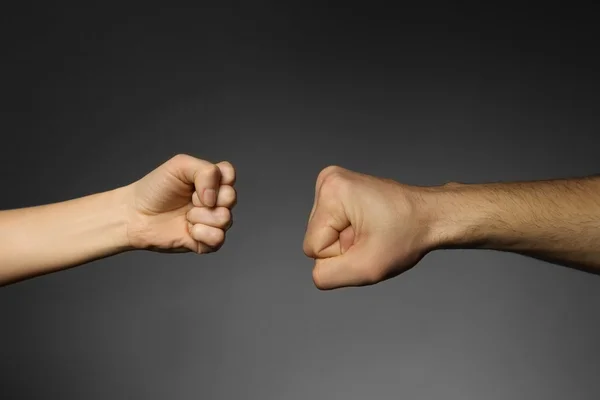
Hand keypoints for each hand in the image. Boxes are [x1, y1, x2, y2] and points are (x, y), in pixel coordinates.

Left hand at [125, 154, 236, 253]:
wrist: (136, 215)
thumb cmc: (155, 189)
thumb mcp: (179, 166)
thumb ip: (206, 171)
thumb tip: (214, 197)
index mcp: (211, 181)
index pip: (230, 175)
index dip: (218, 179)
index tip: (196, 183)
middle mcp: (215, 201)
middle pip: (231, 197)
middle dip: (207, 198)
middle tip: (189, 199)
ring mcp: (211, 222)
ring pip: (225, 219)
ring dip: (201, 217)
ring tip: (186, 216)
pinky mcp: (206, 242)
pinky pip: (219, 239)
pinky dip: (202, 234)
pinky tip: (189, 230)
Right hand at [303, 166, 433, 288]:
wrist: (431, 216)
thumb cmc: (407, 235)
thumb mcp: (366, 268)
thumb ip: (329, 276)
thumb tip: (317, 272)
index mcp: (331, 191)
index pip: (313, 248)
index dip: (342, 255)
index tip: (368, 242)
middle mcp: (327, 181)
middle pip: (316, 239)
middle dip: (344, 247)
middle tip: (373, 238)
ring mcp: (332, 184)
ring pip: (324, 234)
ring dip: (348, 241)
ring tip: (373, 231)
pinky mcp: (339, 191)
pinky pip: (331, 227)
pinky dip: (350, 233)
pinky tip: (370, 225)